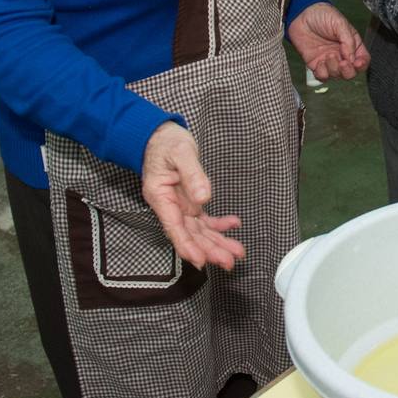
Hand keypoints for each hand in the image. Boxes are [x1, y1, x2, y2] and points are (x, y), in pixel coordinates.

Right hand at [141, 122, 244, 270]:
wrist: (160, 135)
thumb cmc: (166, 143)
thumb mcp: (181, 153)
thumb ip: (193, 174)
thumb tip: (203, 197)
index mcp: (161, 197)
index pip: (174, 227)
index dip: (187, 246)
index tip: (200, 261)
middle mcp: (170, 206)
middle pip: (190, 234)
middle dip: (209, 250)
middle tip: (229, 262)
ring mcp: (180, 205)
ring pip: (199, 230)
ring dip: (217, 242)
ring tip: (236, 252)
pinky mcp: (190, 201)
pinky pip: (204, 218)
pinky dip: (219, 223)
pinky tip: (234, 225)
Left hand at [287, 2, 370, 80]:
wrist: (300, 16)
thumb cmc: (322, 15)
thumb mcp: (340, 23)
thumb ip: (348, 41)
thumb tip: (352, 58)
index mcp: (353, 44)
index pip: (363, 59)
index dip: (362, 64)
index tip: (357, 63)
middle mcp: (342, 55)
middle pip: (351, 72)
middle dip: (348, 71)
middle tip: (343, 63)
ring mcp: (329, 61)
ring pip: (337, 76)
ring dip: (334, 69)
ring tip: (329, 55)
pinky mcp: (316, 64)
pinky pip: (322, 76)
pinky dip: (322, 73)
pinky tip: (320, 61)